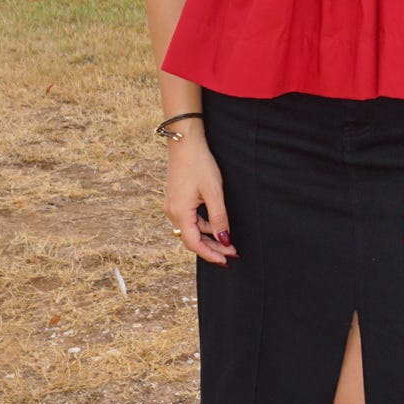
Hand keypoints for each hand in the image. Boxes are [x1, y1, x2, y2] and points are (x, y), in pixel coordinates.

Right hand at [165, 134, 237, 264]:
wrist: (185, 142)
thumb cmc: (200, 164)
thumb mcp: (214, 192)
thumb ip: (219, 218)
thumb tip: (224, 240)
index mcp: (180, 213)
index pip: (194, 243)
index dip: (210, 254)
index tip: (226, 260)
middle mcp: (172, 212)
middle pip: (192, 239)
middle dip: (212, 248)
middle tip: (232, 253)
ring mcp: (172, 206)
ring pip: (191, 229)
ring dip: (208, 237)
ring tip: (227, 240)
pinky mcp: (176, 199)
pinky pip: (189, 219)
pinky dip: (203, 226)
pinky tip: (216, 225)